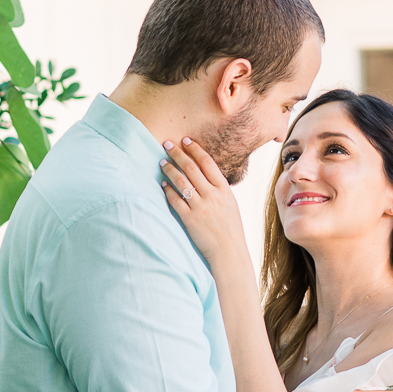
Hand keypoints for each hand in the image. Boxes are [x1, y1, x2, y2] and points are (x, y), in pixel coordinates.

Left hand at [160, 138, 246, 265]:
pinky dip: (168, 190)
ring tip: (162, 162)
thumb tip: (204, 174)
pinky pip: (175, 200)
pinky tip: (162, 184)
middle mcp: (212, 195)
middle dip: (178, 154)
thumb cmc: (230, 228)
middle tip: (167, 144)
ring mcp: (200, 207)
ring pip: (181, 182)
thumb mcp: (230, 203)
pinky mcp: (190, 219)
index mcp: (224, 189)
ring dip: (170, 169)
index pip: (207, 162)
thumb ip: (218, 188)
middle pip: (192, 168)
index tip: (185, 140)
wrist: (229, 251)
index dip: (195, 149)